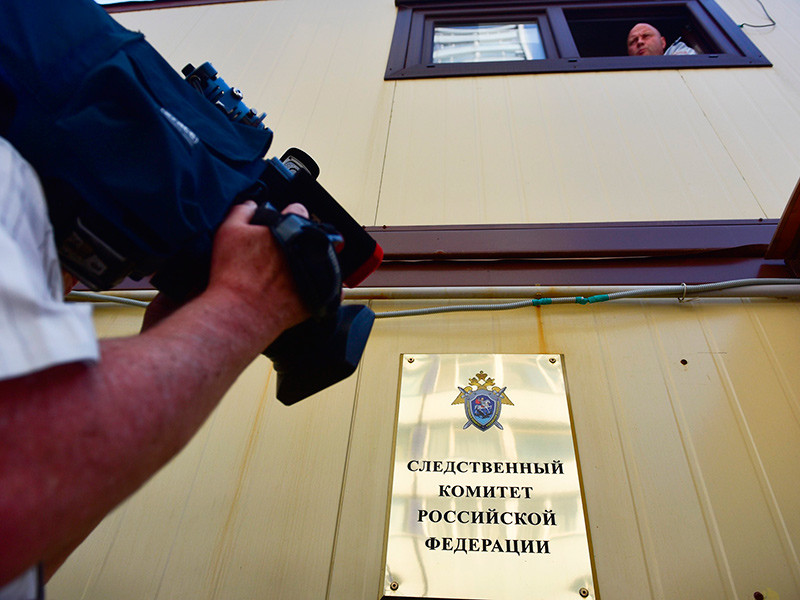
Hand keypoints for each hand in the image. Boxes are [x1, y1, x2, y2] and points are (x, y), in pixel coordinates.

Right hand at [204, 201, 310, 346]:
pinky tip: (307, 286)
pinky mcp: (319, 295)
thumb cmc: (231, 274)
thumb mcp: (228, 232)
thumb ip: (242, 212)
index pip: (298, 210)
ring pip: (321, 259)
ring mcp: (315, 272)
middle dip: (299, 239)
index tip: (283, 224)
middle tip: (283, 251)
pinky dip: (323, 286)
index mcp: (287, 230)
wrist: (239, 312)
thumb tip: (252, 204)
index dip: (289, 215)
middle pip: (311, 236)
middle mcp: (306, 249)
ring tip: (291, 270)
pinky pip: (331, 287)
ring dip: (311, 260)